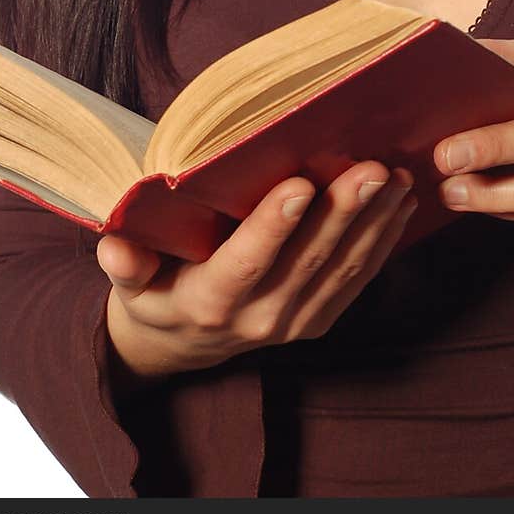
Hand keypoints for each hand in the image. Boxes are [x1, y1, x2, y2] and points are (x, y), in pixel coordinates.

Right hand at [97, 161, 416, 385]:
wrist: (180, 346)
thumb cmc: (154, 292)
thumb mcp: (130, 280)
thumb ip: (126, 262)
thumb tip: (113, 247)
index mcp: (210, 301)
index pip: (247, 261)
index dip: (274, 225)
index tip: (300, 184)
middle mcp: (259, 318)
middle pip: (309, 261)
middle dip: (345, 212)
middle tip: (372, 167)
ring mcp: (296, 323)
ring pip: (344, 269)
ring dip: (375, 222)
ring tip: (396, 178)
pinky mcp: (320, 320)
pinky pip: (359, 280)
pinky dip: (383, 242)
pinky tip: (400, 205)